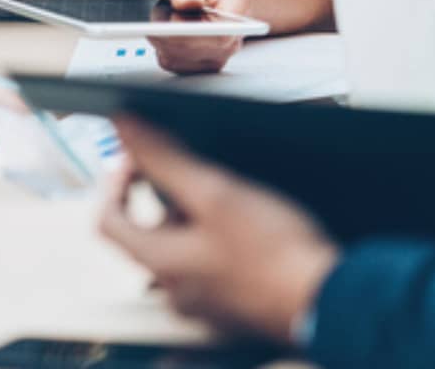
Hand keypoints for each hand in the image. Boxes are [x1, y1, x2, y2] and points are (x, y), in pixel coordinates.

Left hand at [100, 118, 337, 343]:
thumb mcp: (214, 192)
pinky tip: (251, 223)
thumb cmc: (274, 252)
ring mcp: (204, 302)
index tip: (138, 158)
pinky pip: (209, 265)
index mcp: (160, 262)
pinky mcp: (232, 305)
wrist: (326, 298)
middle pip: (146, 233)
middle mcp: (174, 289)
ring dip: (194, 215)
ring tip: (230, 193)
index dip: (116, 181)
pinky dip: (218, 239)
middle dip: (164, 195)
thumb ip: (165, 158)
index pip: (108, 220)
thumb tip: (125, 128)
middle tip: (195, 170)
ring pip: (181, 248)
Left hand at [149, 0, 252, 74]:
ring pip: (179, 57)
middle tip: (162, 6)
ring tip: (167, 12)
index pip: (221, 33)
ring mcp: (219, 52)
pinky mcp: (199, 64)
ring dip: (162, 37)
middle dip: (168, 30)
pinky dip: (160, 45)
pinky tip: (165, 27)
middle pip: (196, 49)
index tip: (170, 24)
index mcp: (238, 1)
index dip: (193, 34)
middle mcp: (234, 33)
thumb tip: (187, 3)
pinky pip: (171, 61)